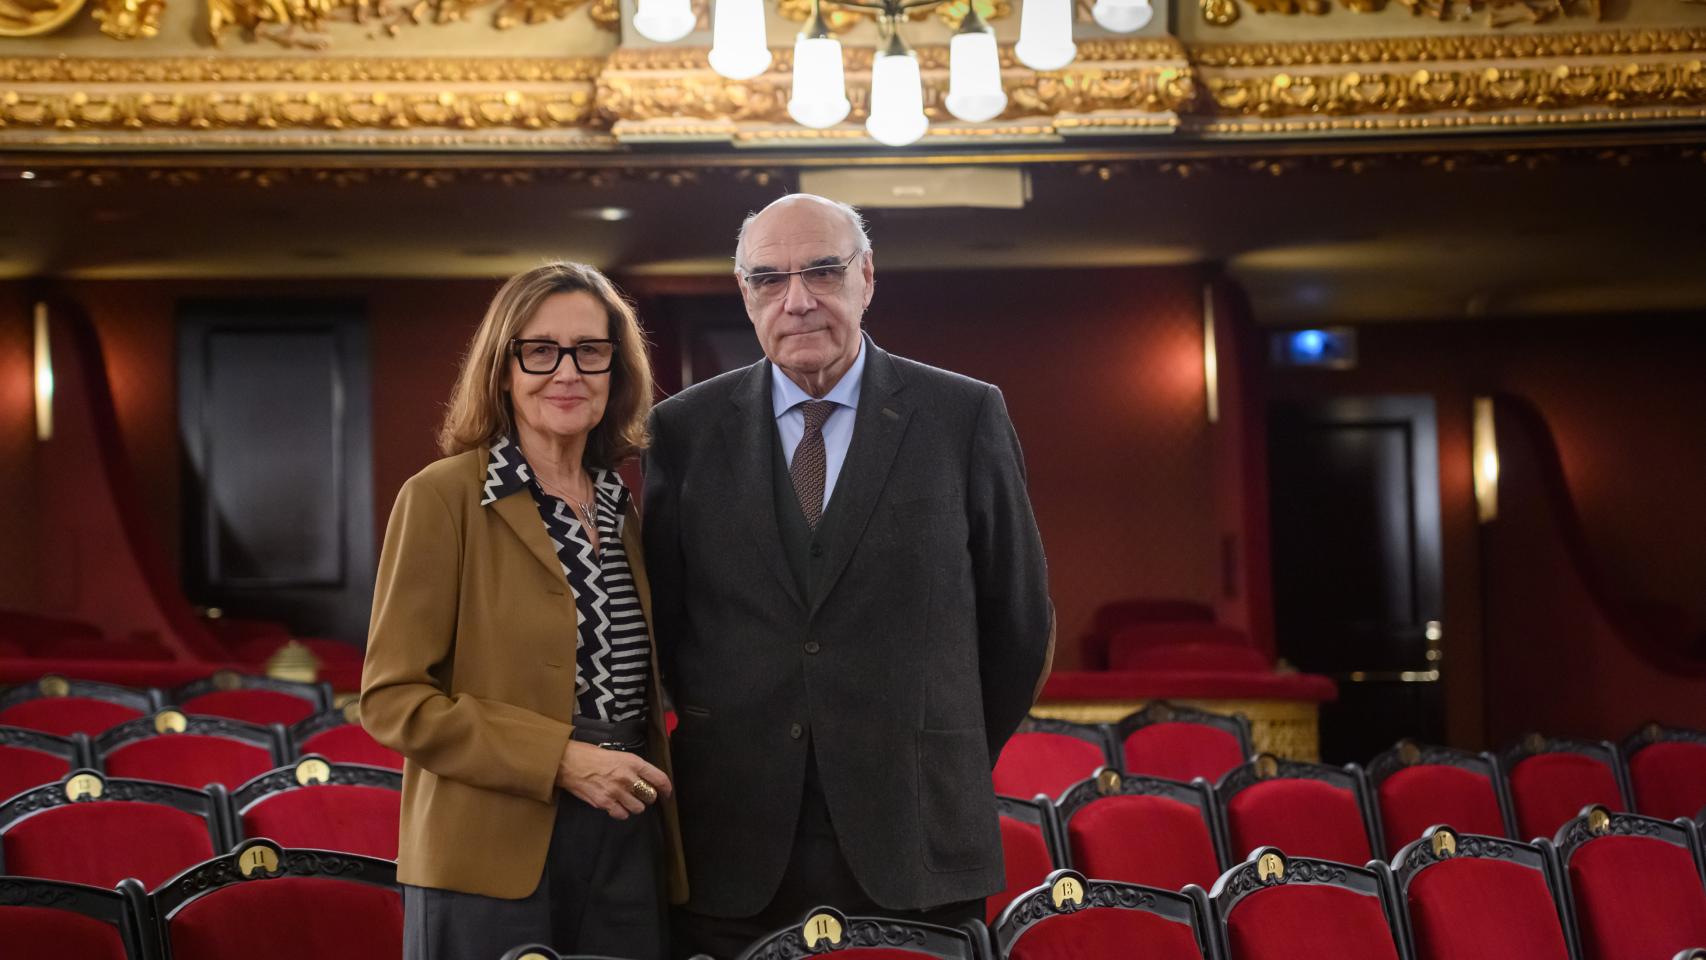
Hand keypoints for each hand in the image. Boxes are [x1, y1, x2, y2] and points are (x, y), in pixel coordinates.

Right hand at [556, 740, 673, 819]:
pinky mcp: (604, 803)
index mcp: (632, 762)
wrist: (568, 762)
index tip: (667, 793)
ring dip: (635, 806)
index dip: (666, 788)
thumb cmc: (589, 755)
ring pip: (638, 808)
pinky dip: (621, 813)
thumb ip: (631, 767)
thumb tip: (643, 778)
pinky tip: (616, 806)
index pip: (658, 778)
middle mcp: (627, 777)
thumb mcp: (616, 754)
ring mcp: (616, 791)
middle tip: (640, 795)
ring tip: (627, 800)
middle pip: (650, 796)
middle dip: (647, 797)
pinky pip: (622, 814)